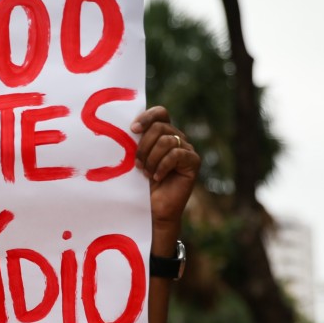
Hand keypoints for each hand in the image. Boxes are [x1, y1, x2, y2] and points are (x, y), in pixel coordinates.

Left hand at [131, 106, 199, 232]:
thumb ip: (136, 142)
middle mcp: (176, 138)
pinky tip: (157, 177)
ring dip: (152, 158)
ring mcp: (186, 149)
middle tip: (137, 164)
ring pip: (167, 141)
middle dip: (144, 146)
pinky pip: (176, 154)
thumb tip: (130, 127)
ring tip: (147, 173)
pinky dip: (162, 166)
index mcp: (163, 134)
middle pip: (160, 127)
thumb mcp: (135, 159)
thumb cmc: (141, 185)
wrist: (153, 209)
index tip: (132, 130)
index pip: (160, 113)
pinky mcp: (193, 162)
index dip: (147, 117)